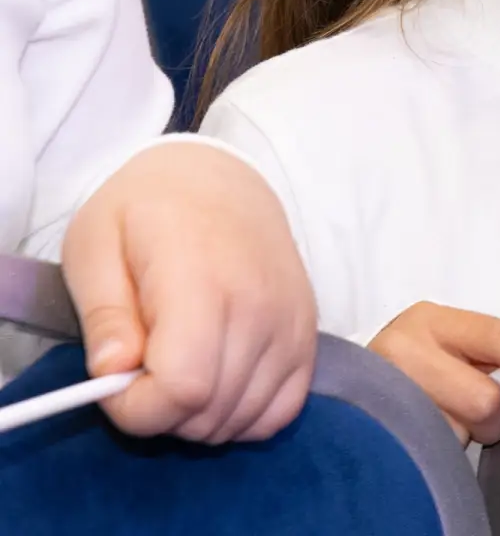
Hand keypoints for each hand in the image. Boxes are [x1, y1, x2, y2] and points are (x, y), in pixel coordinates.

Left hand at [62, 143, 317, 442]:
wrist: (219, 178)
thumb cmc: (148, 211)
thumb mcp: (95, 246)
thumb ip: (103, 316)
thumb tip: (112, 372)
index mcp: (201, 281)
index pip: (182, 388)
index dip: (135, 408)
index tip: (113, 381)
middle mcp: (260, 306)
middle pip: (211, 411)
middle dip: (161, 414)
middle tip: (139, 373)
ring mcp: (291, 322)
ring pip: (244, 418)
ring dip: (199, 417)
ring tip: (175, 372)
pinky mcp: (309, 333)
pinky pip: (283, 409)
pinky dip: (245, 414)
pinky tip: (216, 385)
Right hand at [368, 303, 499, 445]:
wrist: (349, 390)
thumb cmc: (416, 367)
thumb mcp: (454, 348)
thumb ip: (495, 357)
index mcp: (433, 321)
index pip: (496, 336)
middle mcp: (404, 348)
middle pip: (483, 398)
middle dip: (492, 416)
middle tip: (473, 412)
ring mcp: (386, 392)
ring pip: (459, 432)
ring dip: (460, 436)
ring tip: (439, 421)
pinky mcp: (375, 431)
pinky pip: (432, 452)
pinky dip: (439, 450)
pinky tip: (424, 436)